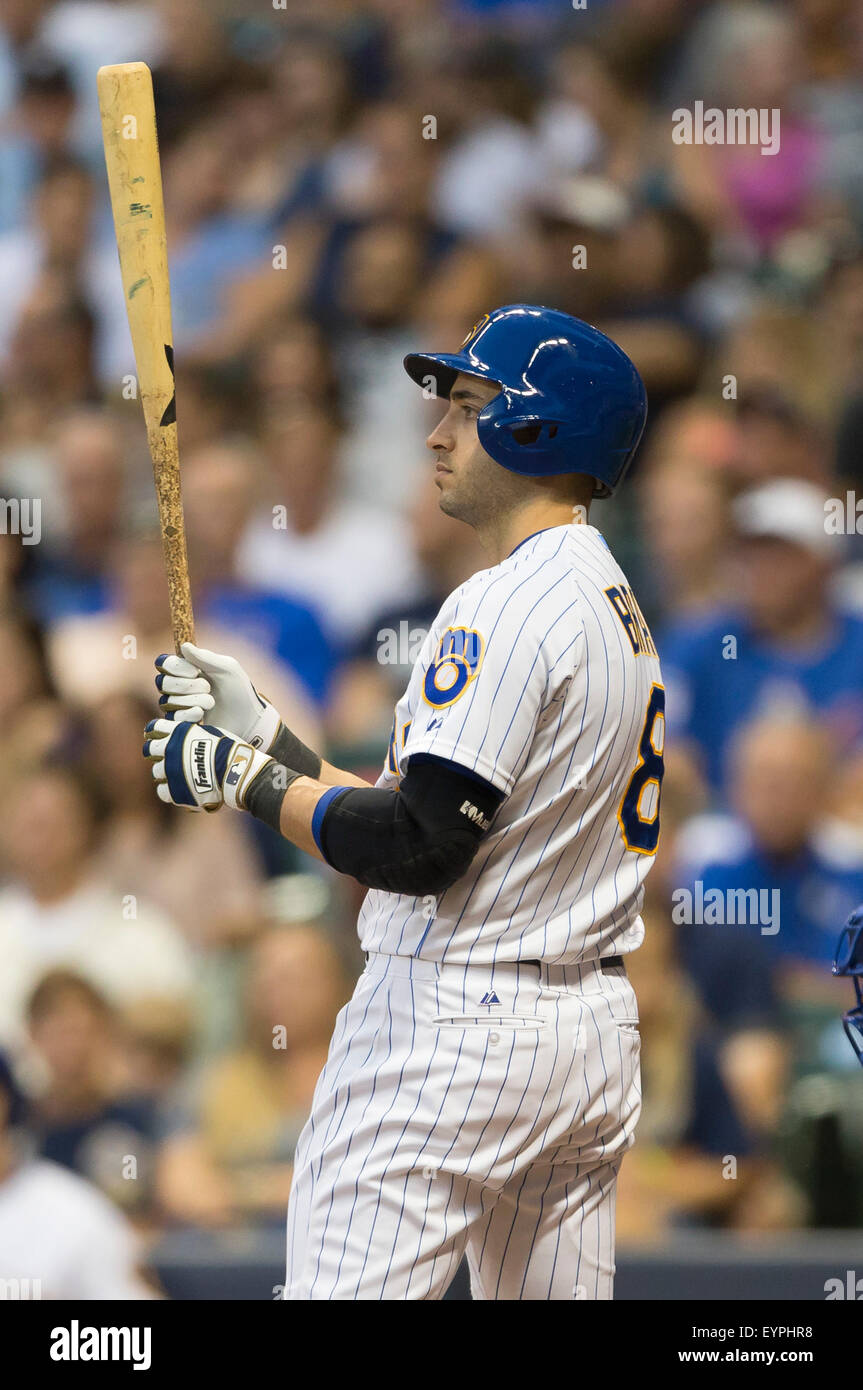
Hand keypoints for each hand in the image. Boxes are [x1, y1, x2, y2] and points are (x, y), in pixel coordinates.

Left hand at [143, 718, 273, 811]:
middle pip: (149, 750)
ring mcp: (170, 770)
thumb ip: (195, 735)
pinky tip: (181, 789)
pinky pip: (162, 791)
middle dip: (157, 753)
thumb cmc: (231, 751)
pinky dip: (170, 791)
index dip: (157, 732)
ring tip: (181, 777)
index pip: (155, 727)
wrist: (236, 773)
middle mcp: (170, 749)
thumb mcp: (212, 734)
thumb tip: (190, 737)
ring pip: (157, 771)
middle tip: (168, 758)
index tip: (162, 737)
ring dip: (166, 773)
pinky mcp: (174, 791)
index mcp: (179, 732)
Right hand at [154, 643, 280, 751]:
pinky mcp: (183, 723)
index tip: (195, 671)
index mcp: (188, 669)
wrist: (247, 719)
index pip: (164, 663)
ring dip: (192, 700)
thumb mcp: (226, 669)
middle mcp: (180, 686)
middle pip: (162, 683)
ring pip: (167, 701)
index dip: (175, 667)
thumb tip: (184, 646)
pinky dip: (187, 713)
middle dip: (185, 685)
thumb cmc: (239, 690)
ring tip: (211, 702)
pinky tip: (201, 713)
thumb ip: (205, 658)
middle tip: (207, 687)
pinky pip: (173, 717)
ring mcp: (180, 706)